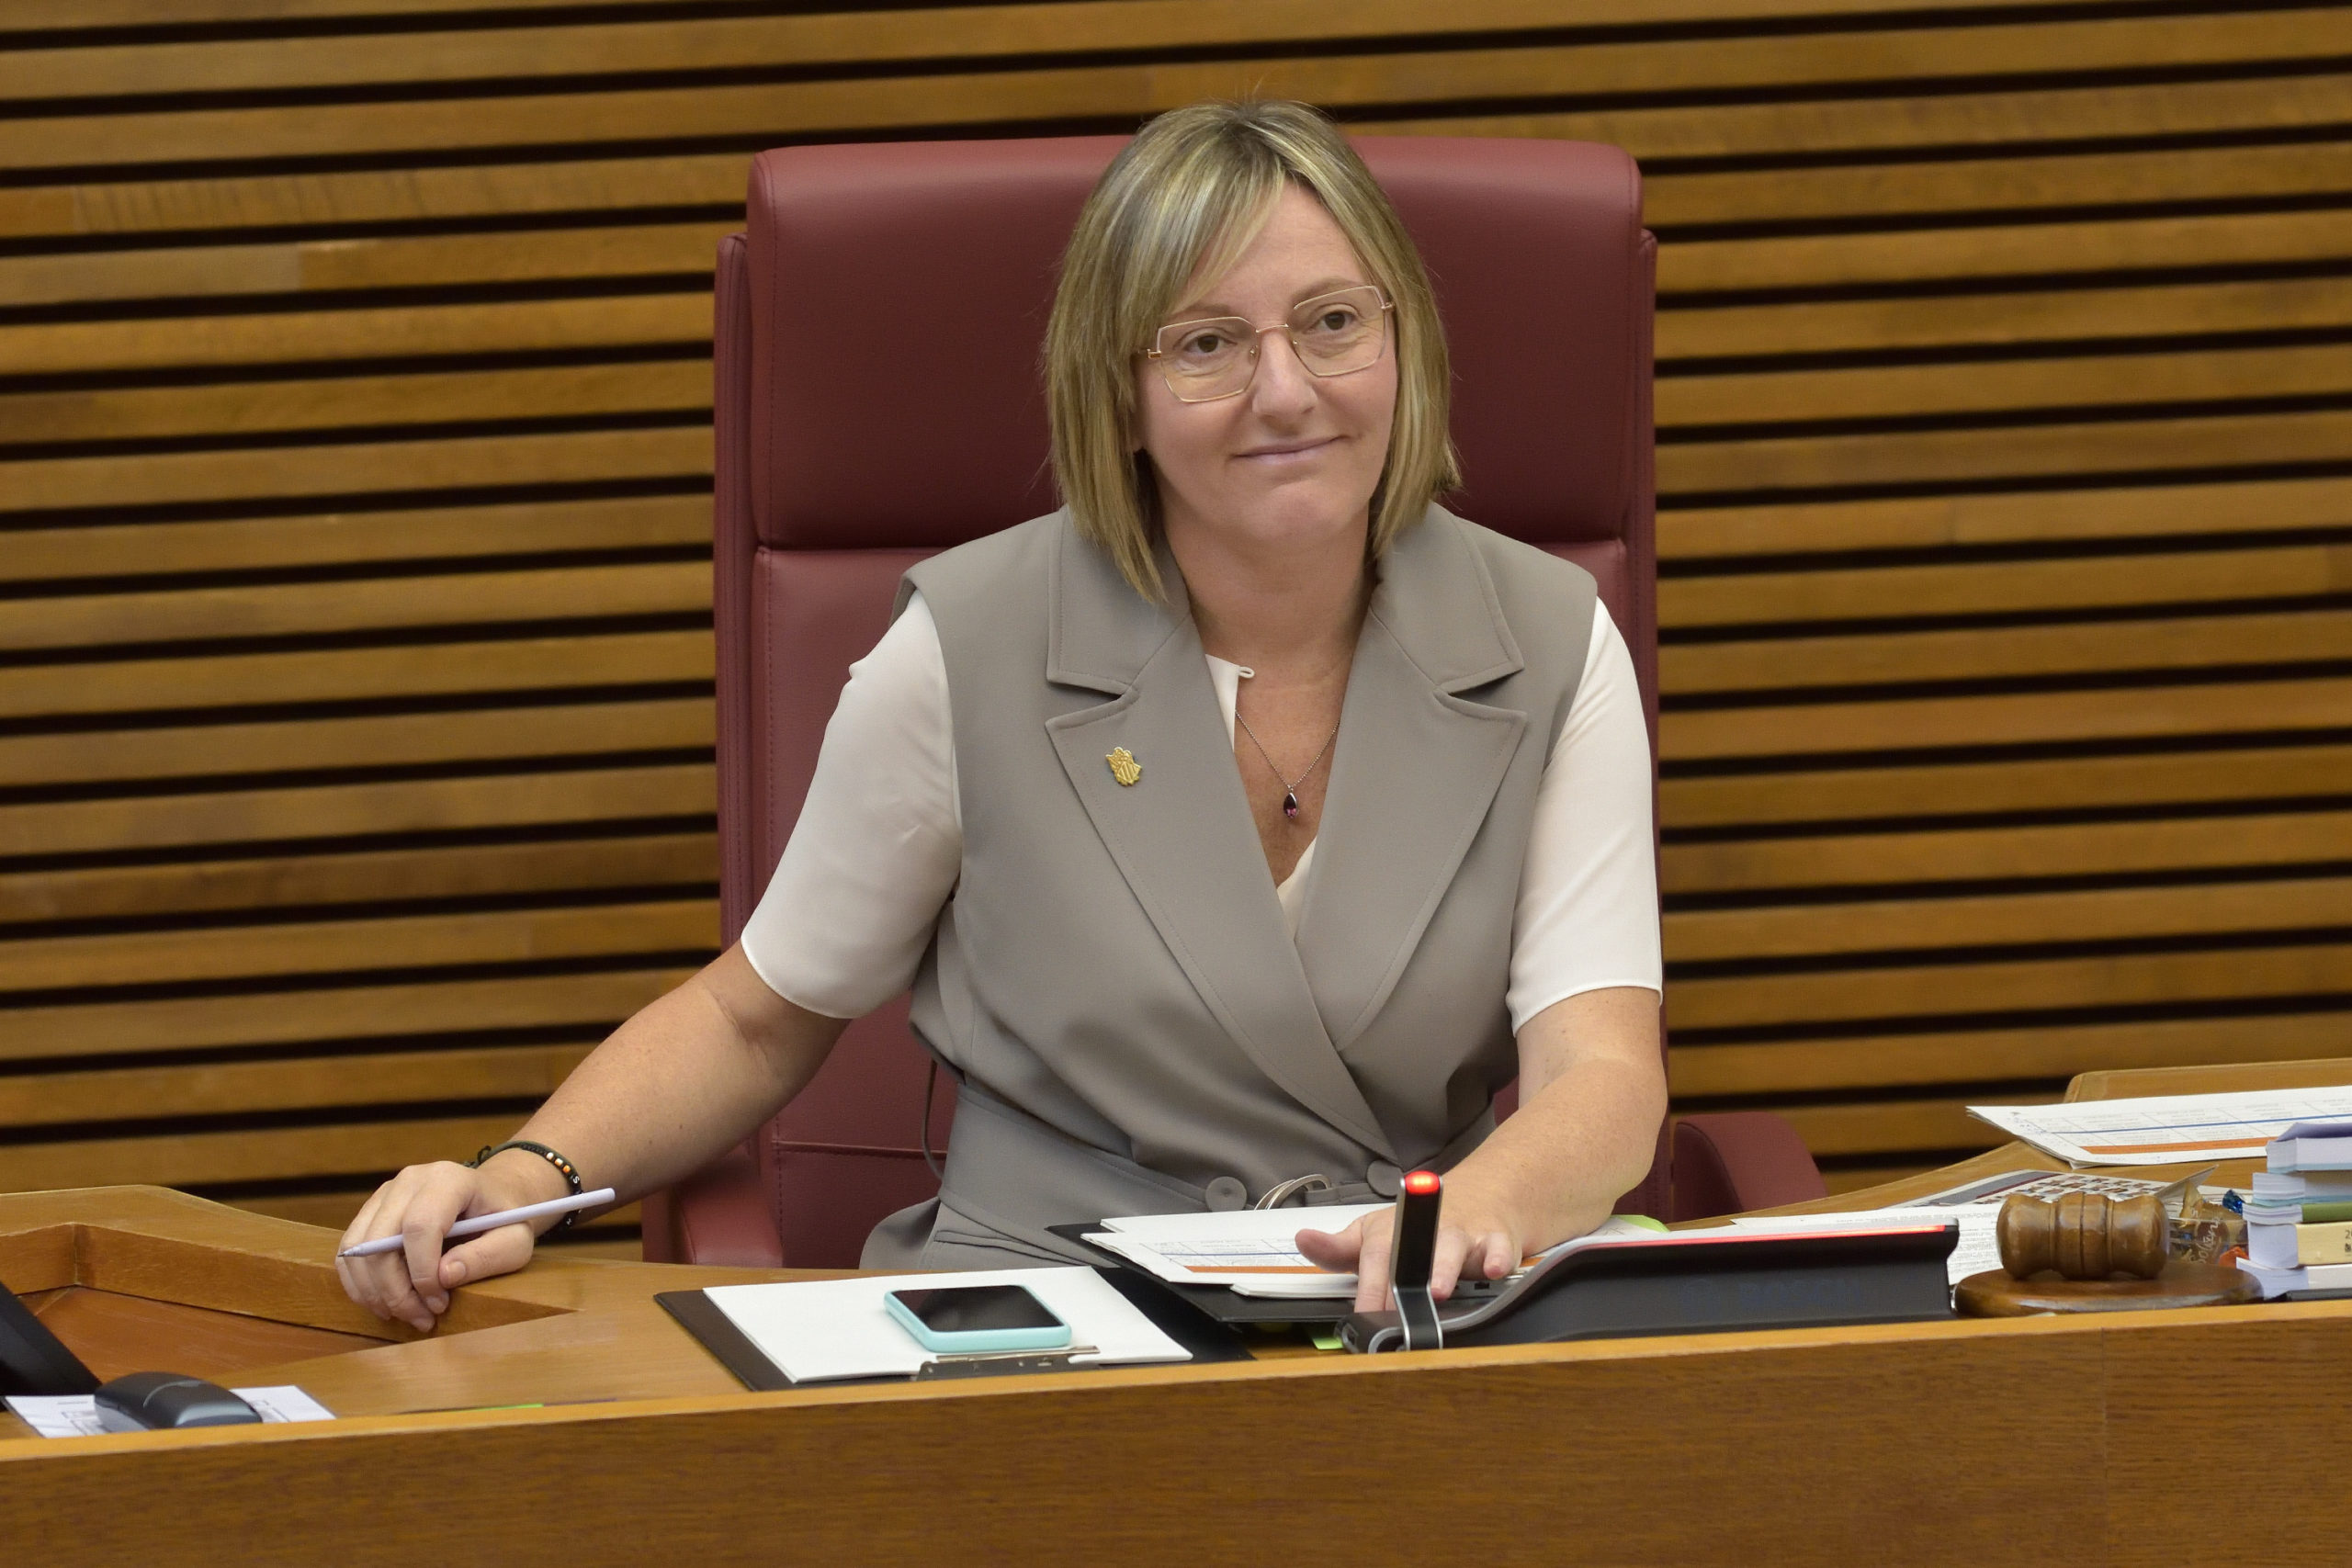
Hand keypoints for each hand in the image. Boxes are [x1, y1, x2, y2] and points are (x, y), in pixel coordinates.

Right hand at [335, 1158, 548, 1331]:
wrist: (494, 1198)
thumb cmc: (506, 1220)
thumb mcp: (515, 1242)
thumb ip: (486, 1258)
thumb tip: (443, 1276)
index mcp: (448, 1179)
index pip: (420, 1226)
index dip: (422, 1272)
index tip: (439, 1302)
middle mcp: (410, 1180)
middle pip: (380, 1241)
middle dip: (396, 1291)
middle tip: (424, 1319)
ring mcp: (386, 1193)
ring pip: (357, 1249)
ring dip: (375, 1292)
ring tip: (407, 1314)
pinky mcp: (372, 1211)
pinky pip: (349, 1251)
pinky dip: (361, 1284)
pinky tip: (386, 1303)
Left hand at [1295, 1192, 1525, 1312]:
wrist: (1479, 1196)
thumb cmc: (1418, 1225)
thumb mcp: (1374, 1233)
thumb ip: (1339, 1248)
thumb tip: (1302, 1241)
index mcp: (1393, 1233)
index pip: (1376, 1260)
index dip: (1370, 1289)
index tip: (1365, 1315)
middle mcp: (1426, 1232)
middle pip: (1414, 1250)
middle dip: (1407, 1276)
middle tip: (1398, 1302)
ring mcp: (1461, 1235)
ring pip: (1454, 1248)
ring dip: (1446, 1268)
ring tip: (1440, 1289)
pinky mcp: (1495, 1239)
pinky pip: (1499, 1248)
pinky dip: (1498, 1258)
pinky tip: (1494, 1269)